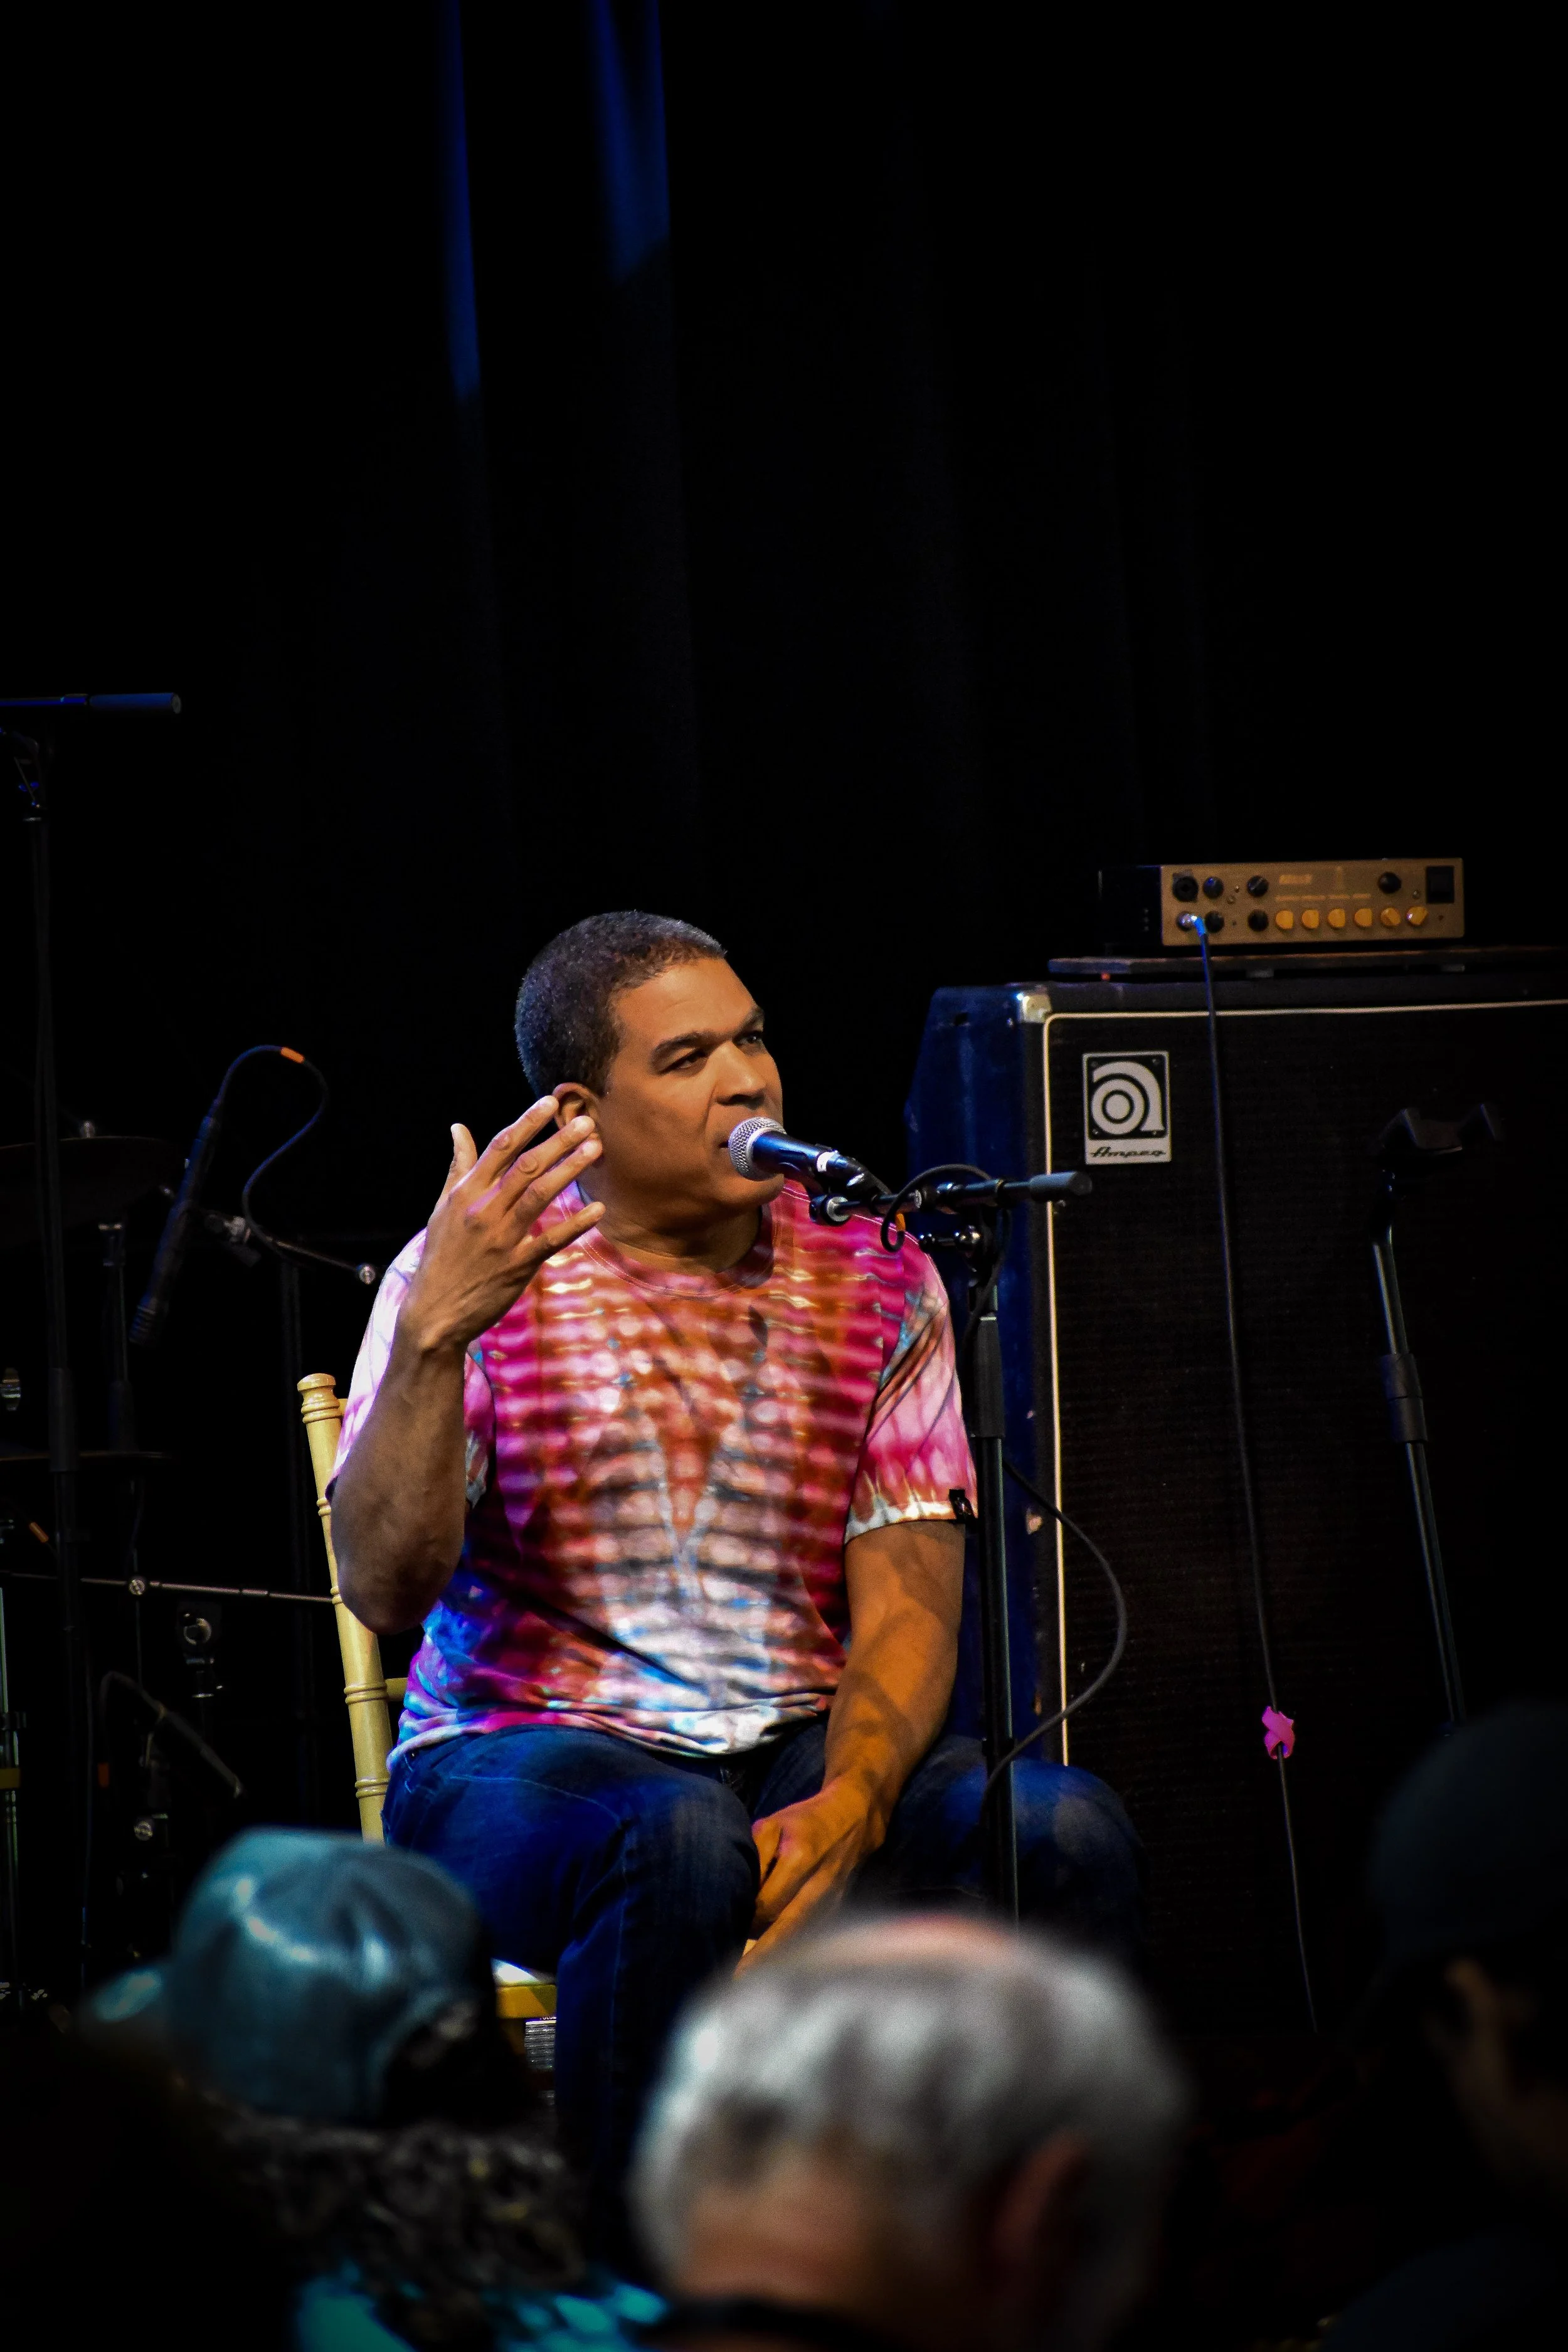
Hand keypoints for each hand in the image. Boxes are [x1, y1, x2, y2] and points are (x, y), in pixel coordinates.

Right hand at [399, 1099, 604, 1355]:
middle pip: (525, 1166)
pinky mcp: (516, 1266)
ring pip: (539, 1195)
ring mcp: (500, 1238)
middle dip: (557, 1141)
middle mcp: (483, 1210)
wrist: (433, 1311)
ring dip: (569, 1169)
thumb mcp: (442, 1207)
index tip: (550, 1102)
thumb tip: (458, 1128)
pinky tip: (598, 1209)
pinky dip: (575, 1224)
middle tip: (586, 1121)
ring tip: (594, 1149)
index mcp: (466, 1192)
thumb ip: (458, 1167)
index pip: (500, 1147)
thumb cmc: (441, 1255)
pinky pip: (550, 1240)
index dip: (526, 1122)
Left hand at [741, 1779, 881, 1968]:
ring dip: (778, 1959)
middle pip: (787, 1928)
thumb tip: (739, 1892)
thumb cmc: (806, 1822)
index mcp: (801, 1857)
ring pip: (802, 1936)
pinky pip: (814, 1934)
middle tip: (736, 1978)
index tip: (727, 1930)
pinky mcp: (839, 1909)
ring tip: (751, 1978)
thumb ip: (756, 1856)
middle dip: (762, 1956)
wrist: (854, 1818)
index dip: (748, 1918)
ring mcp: (834, 1900)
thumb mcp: (774, 1824)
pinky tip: (777, 1967)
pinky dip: (795, 1951)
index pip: (768, 1902)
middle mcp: (820, 1884)